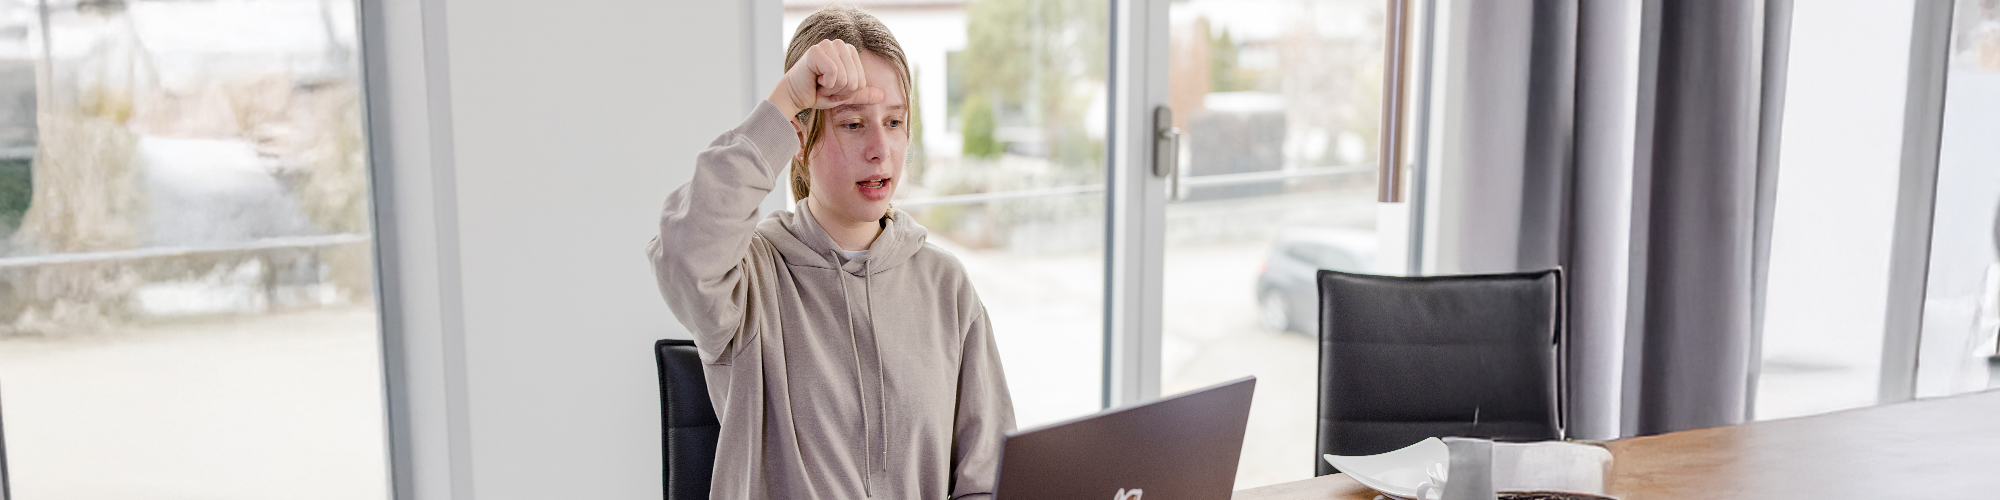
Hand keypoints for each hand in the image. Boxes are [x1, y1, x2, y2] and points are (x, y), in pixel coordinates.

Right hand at [769, 39, 885, 121]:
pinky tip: (815, 80)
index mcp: (849, 52)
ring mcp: (827, 45)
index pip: (862, 80)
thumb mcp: (843, 95)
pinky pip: (834, 74)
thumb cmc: (817, 93)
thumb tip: (882, 96)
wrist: (794, 97)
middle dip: (841, 91)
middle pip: (855, 80)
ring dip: (832, 89)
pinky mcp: (816, 51)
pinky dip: (826, 85)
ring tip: (820, 84)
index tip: (833, 89)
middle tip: (825, 87)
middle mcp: (839, 45)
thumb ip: (861, 94)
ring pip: (845, 78)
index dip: (848, 92)